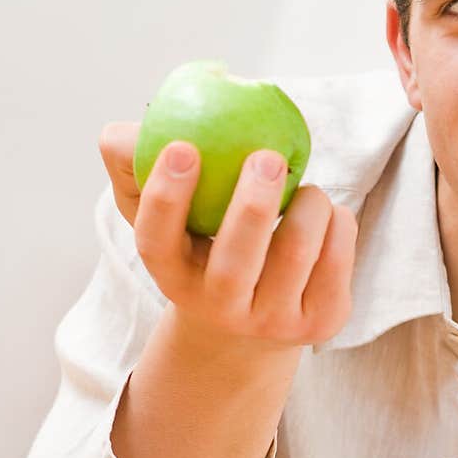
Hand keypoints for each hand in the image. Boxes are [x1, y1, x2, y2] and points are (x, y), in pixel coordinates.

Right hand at [98, 121, 357, 351]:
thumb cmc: (205, 245)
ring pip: (295, 254)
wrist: (254, 320)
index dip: (165, 198)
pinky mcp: (321, 322)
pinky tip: (325, 214)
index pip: (156, 243)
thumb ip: (136, 166)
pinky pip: (337, 259)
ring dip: (307, 205)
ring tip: (304, 189)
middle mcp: (220, 308)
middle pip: (234, 264)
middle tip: (265, 157)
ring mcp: (272, 321)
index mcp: (174, 276)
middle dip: (252, 206)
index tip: (182, 148)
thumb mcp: (168, 214)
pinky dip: (337, 222)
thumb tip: (120, 134)